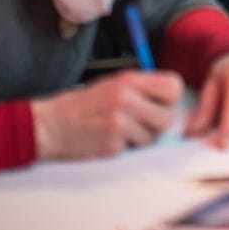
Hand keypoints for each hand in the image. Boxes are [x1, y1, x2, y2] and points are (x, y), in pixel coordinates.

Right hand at [31, 70, 182, 159]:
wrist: (51, 125)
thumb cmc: (85, 105)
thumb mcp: (114, 84)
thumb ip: (144, 89)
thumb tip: (177, 102)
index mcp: (129, 80)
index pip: (174, 86)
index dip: (171, 98)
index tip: (160, 104)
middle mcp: (126, 99)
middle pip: (168, 117)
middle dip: (158, 124)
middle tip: (141, 123)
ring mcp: (119, 123)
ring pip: (152, 137)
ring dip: (141, 138)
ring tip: (120, 130)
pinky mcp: (112, 144)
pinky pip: (133, 149)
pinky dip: (124, 147)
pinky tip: (108, 138)